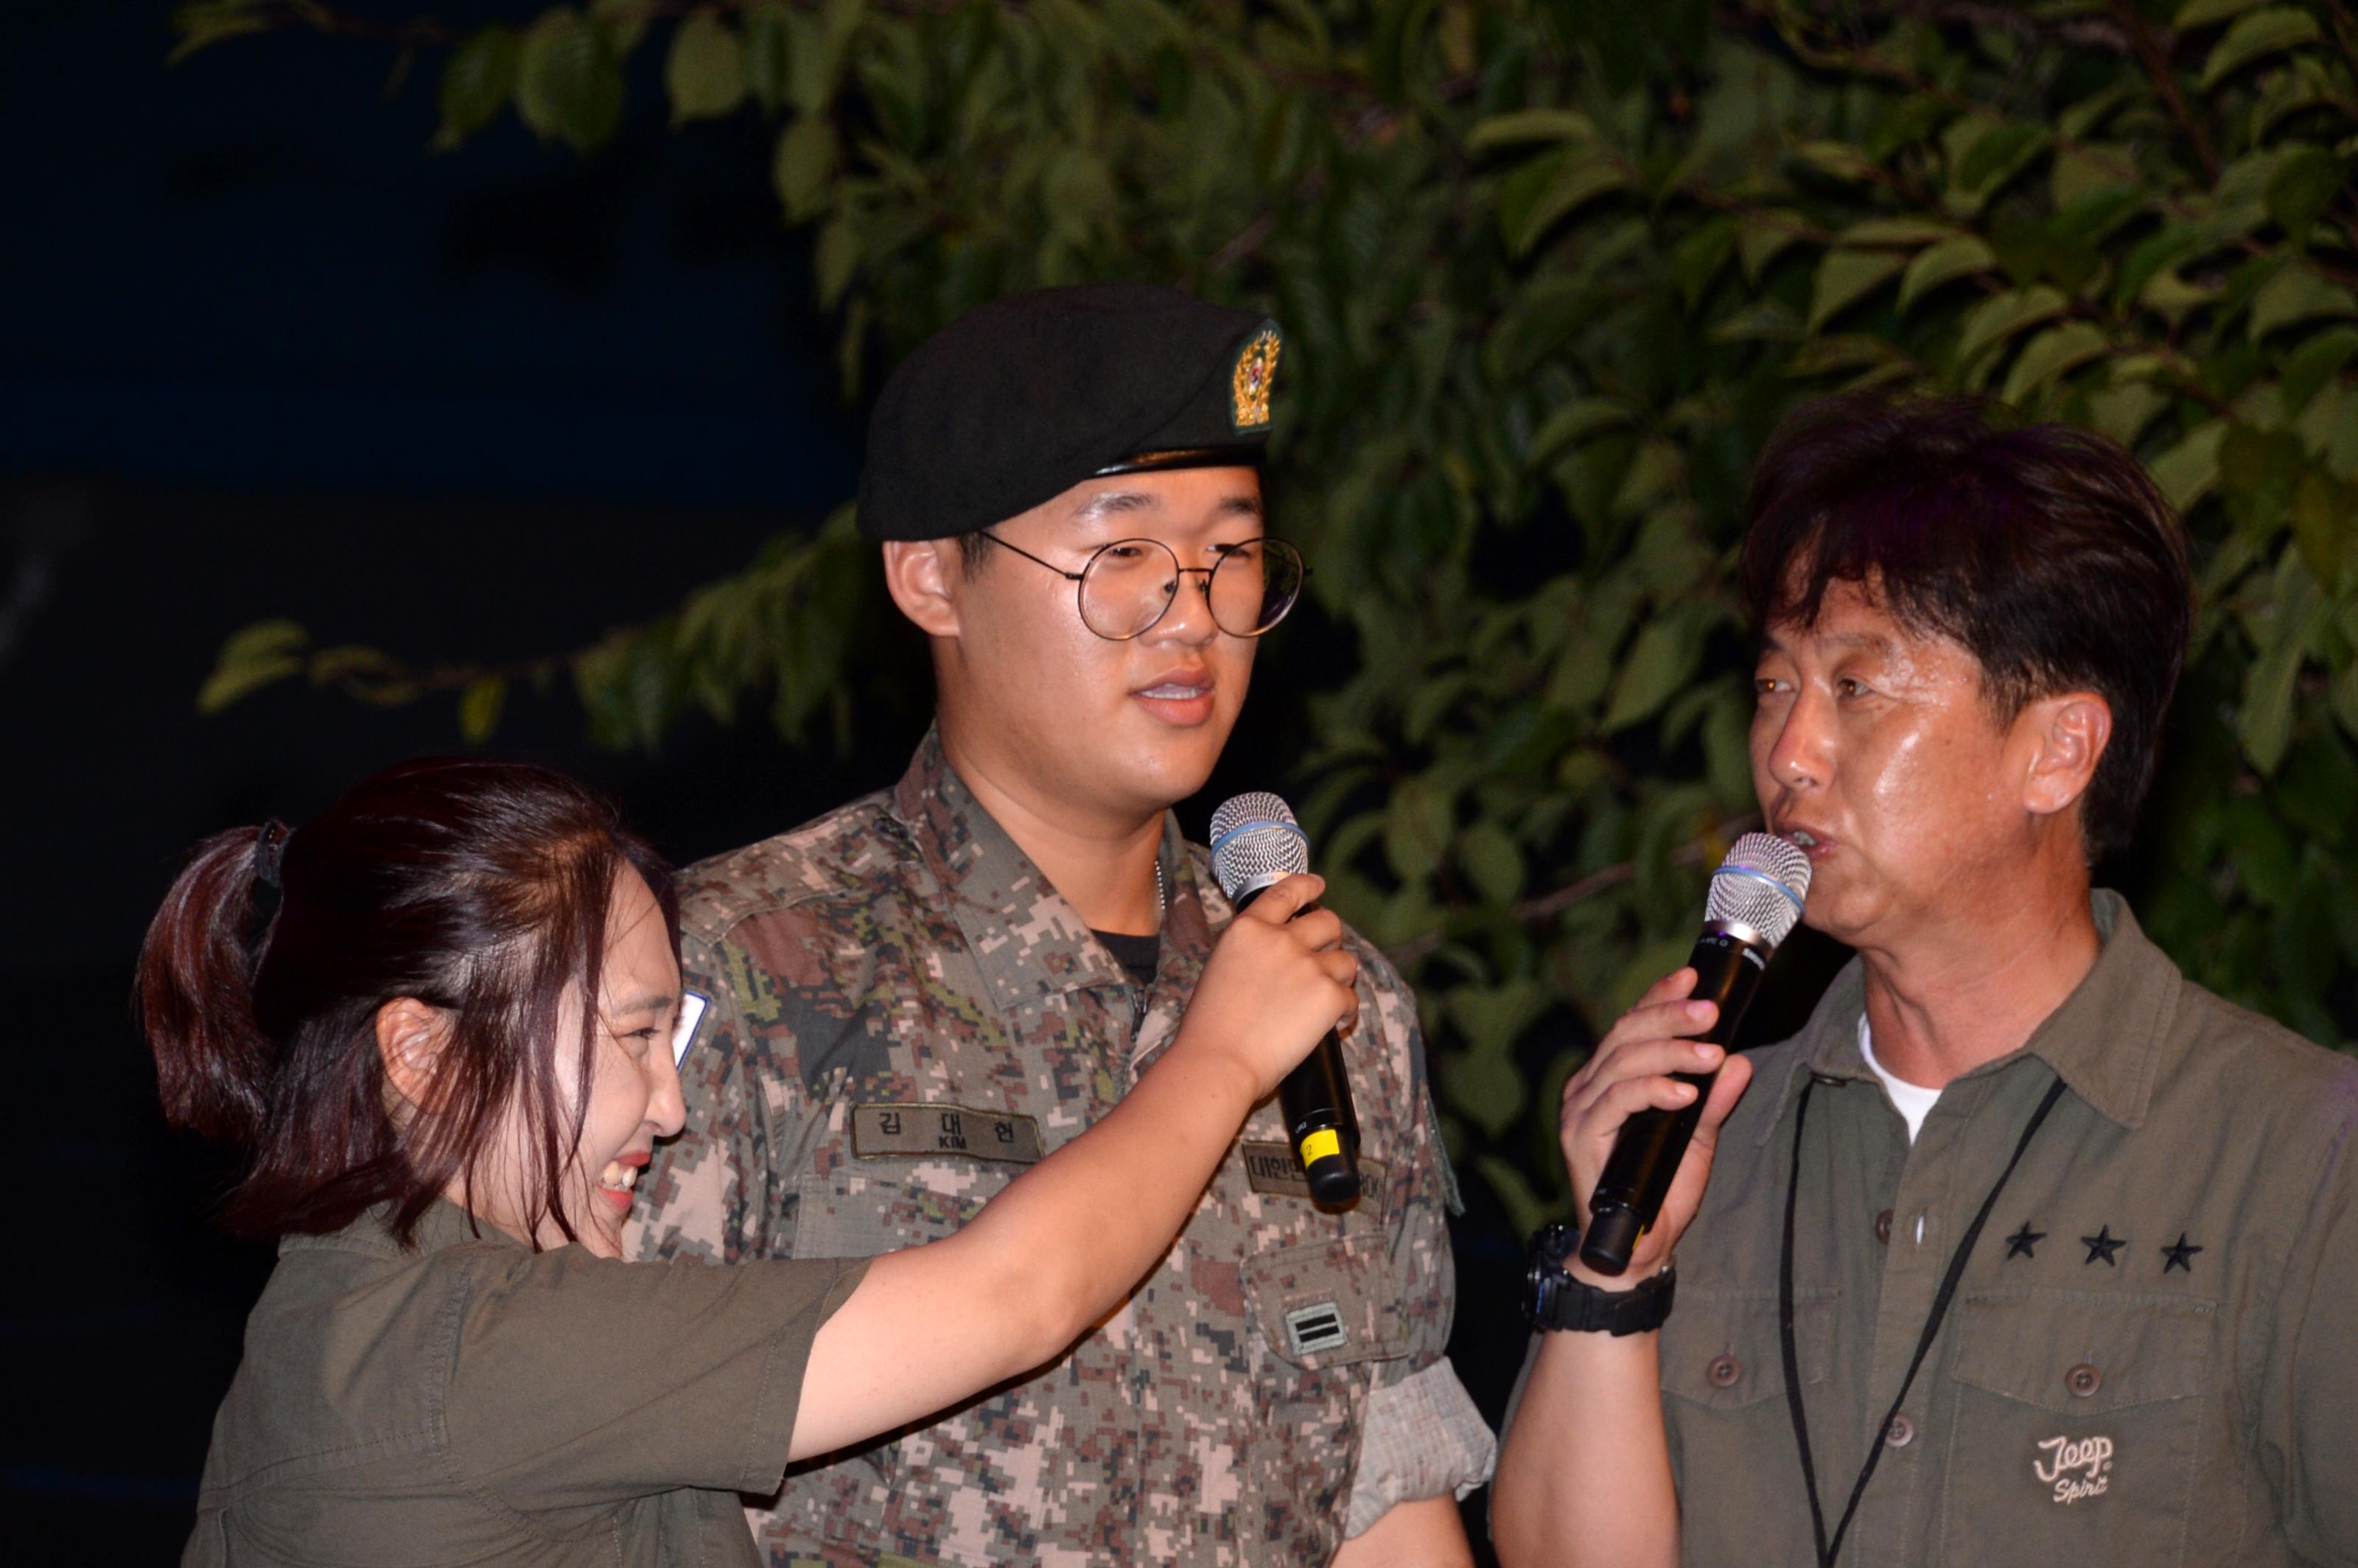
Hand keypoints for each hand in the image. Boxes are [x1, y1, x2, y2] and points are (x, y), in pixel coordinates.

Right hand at [1176, 873, 1358, 1100]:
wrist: (1219, 1060)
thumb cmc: (1210, 1026)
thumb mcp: (1221, 968)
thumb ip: (1252, 952)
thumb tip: (1276, 955)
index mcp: (1249, 929)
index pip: (1287, 892)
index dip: (1307, 886)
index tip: (1319, 886)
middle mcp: (1281, 939)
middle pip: (1327, 922)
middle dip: (1331, 938)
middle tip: (1325, 958)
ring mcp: (1308, 966)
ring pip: (1346, 960)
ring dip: (1339, 978)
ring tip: (1323, 1001)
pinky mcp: (1329, 995)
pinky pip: (1351, 997)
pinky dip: (1345, 1013)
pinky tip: (1333, 1025)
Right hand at [1557, 966, 1753, 1284]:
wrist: (1635, 1249)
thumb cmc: (1660, 1191)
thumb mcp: (1697, 1138)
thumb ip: (1713, 1100)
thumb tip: (1739, 1062)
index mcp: (1611, 1078)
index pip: (1633, 1023)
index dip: (1660, 996)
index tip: (1694, 976)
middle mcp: (1589, 1086)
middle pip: (1626, 1033)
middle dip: (1670, 1016)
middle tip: (1710, 1011)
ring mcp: (1580, 1109)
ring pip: (1622, 1060)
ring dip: (1670, 1050)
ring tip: (1710, 1052)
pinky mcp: (1580, 1135)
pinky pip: (1616, 1100)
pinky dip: (1653, 1090)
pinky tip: (1685, 1092)